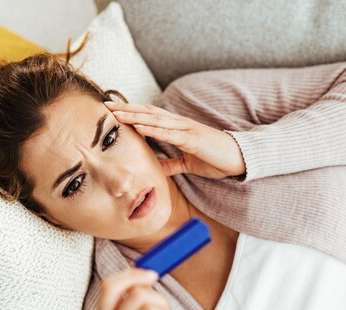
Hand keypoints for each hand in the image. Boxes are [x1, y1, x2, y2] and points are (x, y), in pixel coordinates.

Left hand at [104, 101, 245, 179]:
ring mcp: (186, 129)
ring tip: (116, 113)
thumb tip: (156, 168)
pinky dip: (152, 129)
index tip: (113, 111)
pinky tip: (138, 127)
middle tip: (105, 105)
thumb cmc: (217, 159)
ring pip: (155, 119)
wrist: (240, 159)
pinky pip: (169, 133)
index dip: (132, 112)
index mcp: (178, 128)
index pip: (150, 116)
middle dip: (126, 109)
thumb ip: (172, 164)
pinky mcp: (192, 139)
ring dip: (134, 116)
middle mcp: (180, 124)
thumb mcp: (189, 163)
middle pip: (148, 112)